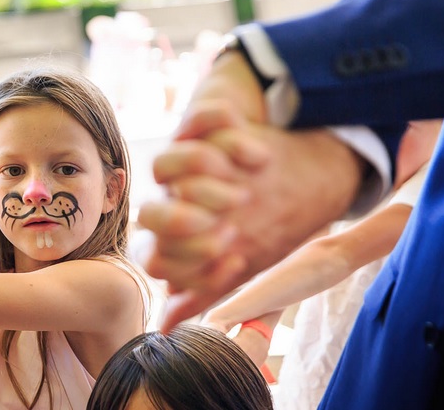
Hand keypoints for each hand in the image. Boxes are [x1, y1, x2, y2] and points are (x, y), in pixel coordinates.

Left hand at [141, 104, 362, 330]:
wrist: (295, 172)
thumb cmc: (264, 222)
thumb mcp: (244, 261)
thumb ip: (206, 291)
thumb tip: (168, 327)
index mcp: (177, 237)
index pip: (154, 258)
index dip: (187, 262)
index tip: (234, 256)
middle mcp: (173, 201)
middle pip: (149, 214)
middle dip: (185, 221)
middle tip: (232, 220)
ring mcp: (185, 161)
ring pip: (163, 166)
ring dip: (205, 178)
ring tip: (247, 184)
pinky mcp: (207, 125)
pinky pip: (204, 117)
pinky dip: (230, 132)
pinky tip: (255, 153)